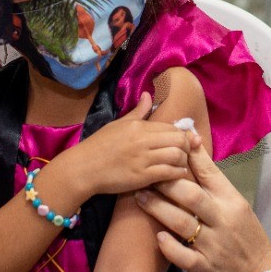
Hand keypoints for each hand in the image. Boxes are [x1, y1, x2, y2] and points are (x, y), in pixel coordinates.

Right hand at [69, 94, 193, 195]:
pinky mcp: (142, 176)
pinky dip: (177, 174)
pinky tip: (176, 174)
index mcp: (139, 126)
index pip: (171, 127)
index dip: (183, 134)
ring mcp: (143, 159)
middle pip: (179, 140)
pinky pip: (168, 173)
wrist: (83, 168)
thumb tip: (148, 94)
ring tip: (181, 164)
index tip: (186, 140)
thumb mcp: (119, 124)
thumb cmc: (100, 145)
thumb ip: (138, 111)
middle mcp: (143, 140)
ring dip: (183, 161)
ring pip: (177, 156)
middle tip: (186, 153)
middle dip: (187, 147)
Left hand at [136, 140, 270, 271]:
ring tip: (140, 197)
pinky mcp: (204, 268)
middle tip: (146, 174)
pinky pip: (183, 256)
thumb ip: (216, 185)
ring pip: (182, 223)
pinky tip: (157, 237)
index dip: (189, 156)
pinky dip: (169, 245)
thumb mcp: (238, 207)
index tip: (171, 145)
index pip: (210, 173)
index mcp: (233, 202)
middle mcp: (223, 220)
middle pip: (191, 195)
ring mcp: (213, 246)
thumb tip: (194, 155)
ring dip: (158, 208)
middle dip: (166, 183)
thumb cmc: (246, 238)